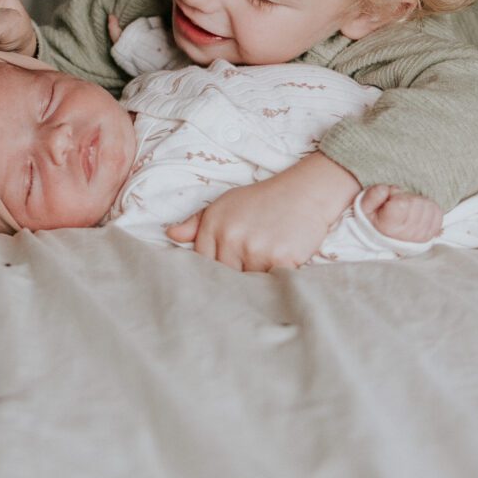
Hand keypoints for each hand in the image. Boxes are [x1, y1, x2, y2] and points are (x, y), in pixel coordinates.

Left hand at [167, 153, 361, 270]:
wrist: (307, 191)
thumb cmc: (266, 199)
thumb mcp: (227, 203)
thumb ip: (197, 222)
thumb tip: (171, 234)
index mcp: (214, 224)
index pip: (202, 264)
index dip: (212, 274)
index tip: (221, 279)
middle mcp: (230, 236)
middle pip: (224, 279)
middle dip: (234, 282)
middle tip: (245, 282)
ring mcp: (254, 248)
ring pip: (247, 286)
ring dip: (255, 286)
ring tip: (264, 277)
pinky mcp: (279, 259)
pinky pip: (271, 286)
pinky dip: (275, 285)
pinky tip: (279, 276)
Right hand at [361, 184, 442, 243]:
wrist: (383, 235)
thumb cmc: (375, 217)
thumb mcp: (364, 205)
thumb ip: (372, 195)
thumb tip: (384, 190)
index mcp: (388, 227)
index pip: (402, 203)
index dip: (395, 194)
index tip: (389, 199)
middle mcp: (406, 235)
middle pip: (415, 203)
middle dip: (406, 197)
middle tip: (397, 203)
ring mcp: (420, 235)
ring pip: (426, 206)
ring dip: (417, 202)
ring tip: (407, 208)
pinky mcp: (431, 233)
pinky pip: (437, 212)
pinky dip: (429, 207)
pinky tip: (418, 211)